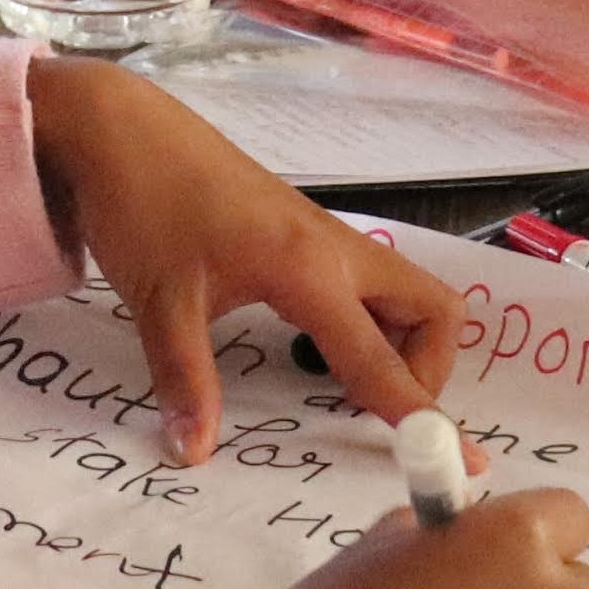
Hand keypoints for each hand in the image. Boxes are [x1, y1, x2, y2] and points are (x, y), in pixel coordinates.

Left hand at [25, 57, 461, 463]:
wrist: (120, 126)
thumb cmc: (142, 204)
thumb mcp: (159, 302)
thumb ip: (185, 380)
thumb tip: (194, 453)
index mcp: (311, 270)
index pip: (382, 360)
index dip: (423, 415)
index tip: (468, 462)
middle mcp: (336, 249)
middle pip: (434, 311)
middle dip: (426, 368)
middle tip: (370, 405)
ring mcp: (323, 234)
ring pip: (404, 292)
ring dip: (398, 342)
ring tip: (336, 378)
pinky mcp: (303, 228)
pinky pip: (367, 281)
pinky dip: (365, 319)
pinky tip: (307, 338)